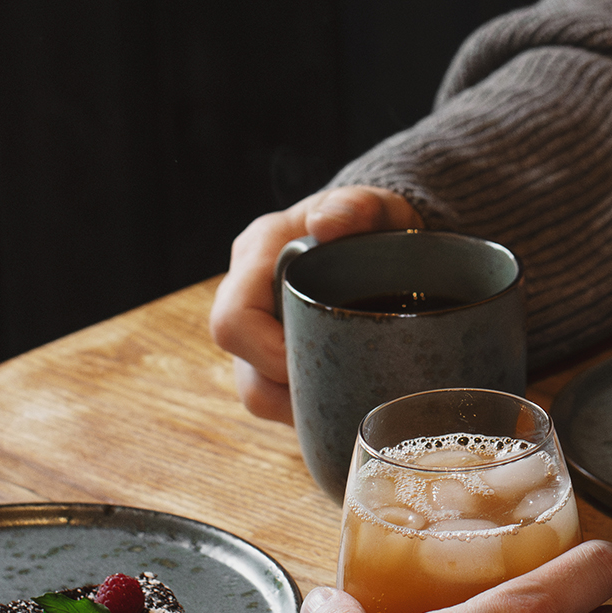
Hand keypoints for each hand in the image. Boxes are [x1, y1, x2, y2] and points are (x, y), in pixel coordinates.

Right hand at [211, 185, 422, 420]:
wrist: (377, 232)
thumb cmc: (371, 218)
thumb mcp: (373, 205)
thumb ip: (355, 206)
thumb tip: (324, 225)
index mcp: (256, 254)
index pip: (234, 322)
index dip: (270, 356)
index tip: (324, 358)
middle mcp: (246, 294)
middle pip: (245, 370)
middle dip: (293, 392)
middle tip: (349, 391)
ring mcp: (258, 328)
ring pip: (259, 392)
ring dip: (302, 406)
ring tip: (351, 399)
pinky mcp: (273, 352)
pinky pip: (279, 394)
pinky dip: (309, 403)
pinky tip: (344, 399)